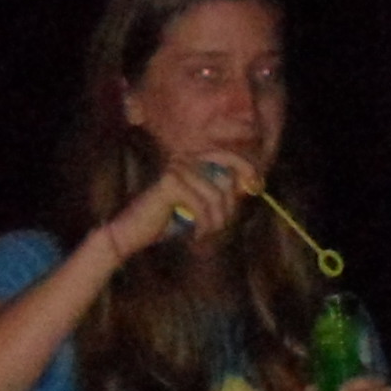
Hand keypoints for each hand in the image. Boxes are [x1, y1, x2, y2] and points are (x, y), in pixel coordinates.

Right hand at [98, 154, 248, 263]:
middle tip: (216, 228)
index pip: (226, 155)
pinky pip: (202, 205)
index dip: (245, 166)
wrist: (135, 231)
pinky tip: (196, 234)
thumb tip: (249, 185)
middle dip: (227, 209)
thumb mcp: (200, 204)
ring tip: (205, 233)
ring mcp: (176, 168)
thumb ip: (220, 193)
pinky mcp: (170, 183)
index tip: (255, 182)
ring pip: (216, 197)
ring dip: (215, 222)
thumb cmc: (169, 219)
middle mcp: (184, 159)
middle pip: (225, 180)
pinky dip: (203, 225)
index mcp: (191, 160)